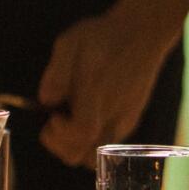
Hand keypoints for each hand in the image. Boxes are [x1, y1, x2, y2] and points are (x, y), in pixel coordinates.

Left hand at [37, 9, 171, 169]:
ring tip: (68, 124)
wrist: (142, 33)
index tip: (53, 117)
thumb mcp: (70, 43)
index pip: (82, 132)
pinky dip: (90, 141)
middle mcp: (113, 114)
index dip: (61, 134)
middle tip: (56, 121)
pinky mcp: (130, 120)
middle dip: (62, 146)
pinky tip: (84, 117)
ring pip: (97, 156)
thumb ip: (56, 73)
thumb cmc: (103, 36)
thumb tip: (46, 100)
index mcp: (97, 94)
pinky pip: (108, 145)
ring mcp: (124, 120)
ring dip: (76, 148)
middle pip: (87, 156)